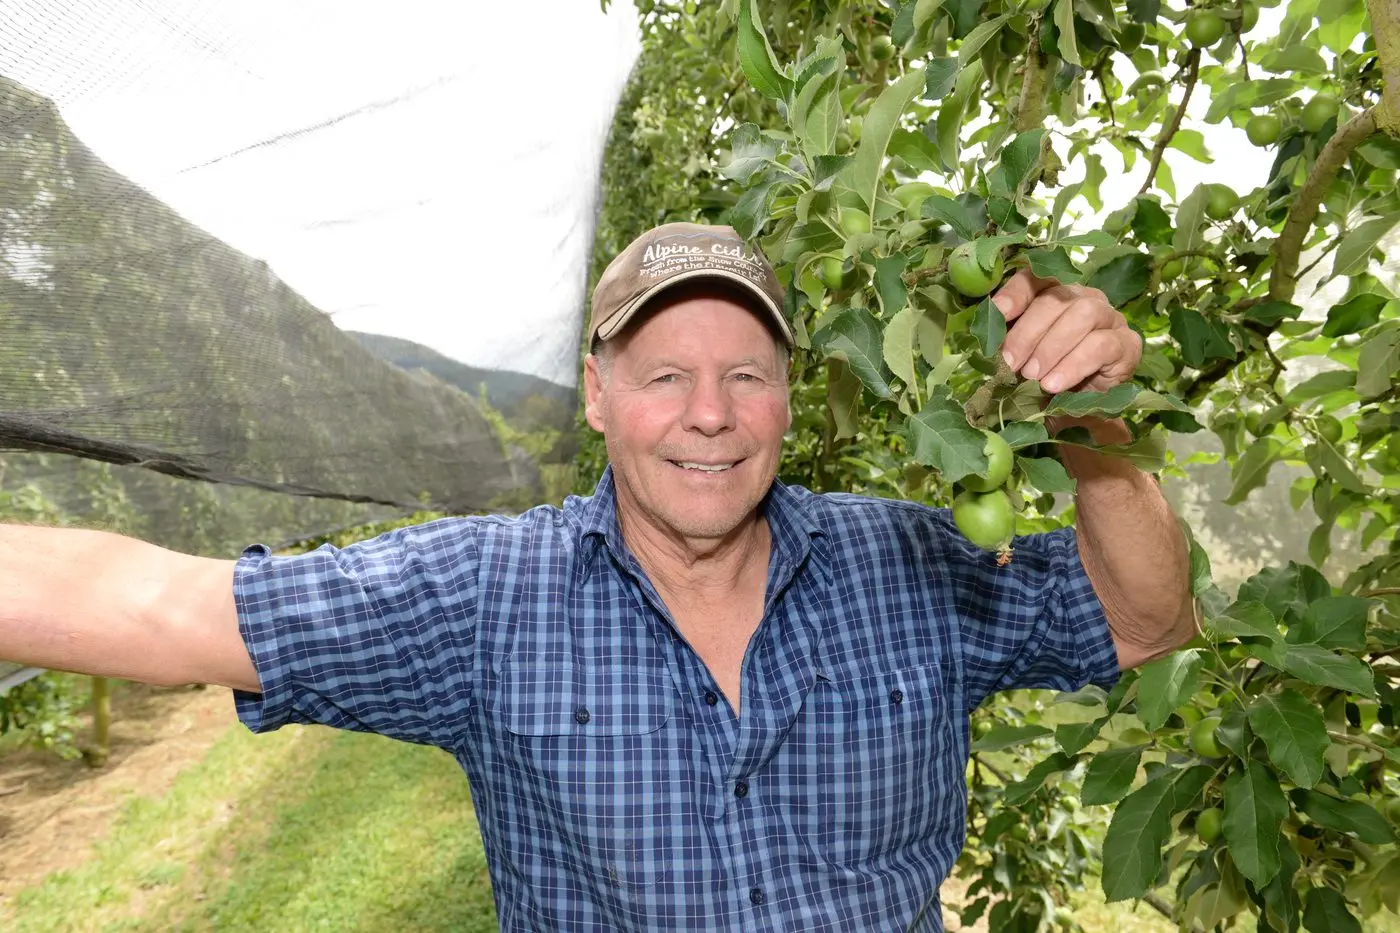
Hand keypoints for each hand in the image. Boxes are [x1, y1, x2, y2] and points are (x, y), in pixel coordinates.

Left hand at [991, 269, 1141, 394]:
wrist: (1079, 413)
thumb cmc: (1046, 379)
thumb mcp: (1022, 359)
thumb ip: (1008, 343)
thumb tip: (984, 341)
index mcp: (1056, 294)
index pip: (1037, 278)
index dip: (1017, 291)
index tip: (998, 311)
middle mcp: (1086, 298)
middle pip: (1058, 297)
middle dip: (1028, 331)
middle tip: (1010, 363)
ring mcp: (1110, 317)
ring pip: (1083, 314)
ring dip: (1052, 347)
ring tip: (1032, 376)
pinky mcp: (1127, 343)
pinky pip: (1101, 346)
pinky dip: (1073, 366)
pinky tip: (1054, 385)